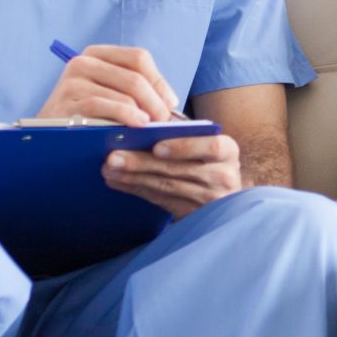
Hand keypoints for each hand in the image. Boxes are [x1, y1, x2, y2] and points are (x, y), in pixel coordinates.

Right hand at [37, 44, 177, 128]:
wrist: (46, 139)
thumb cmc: (85, 119)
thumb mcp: (109, 95)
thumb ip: (135, 90)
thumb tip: (170, 101)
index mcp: (96, 54)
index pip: (138, 57)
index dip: (159, 81)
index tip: (170, 103)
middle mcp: (82, 62)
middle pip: (134, 76)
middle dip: (156, 101)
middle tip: (165, 122)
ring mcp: (72, 81)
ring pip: (125, 92)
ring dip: (146, 112)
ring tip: (154, 128)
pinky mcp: (65, 102)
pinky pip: (106, 106)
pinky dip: (127, 116)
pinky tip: (137, 126)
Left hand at [105, 131, 242, 217]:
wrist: (224, 194)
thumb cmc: (209, 159)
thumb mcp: (205, 143)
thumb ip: (184, 132)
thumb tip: (145, 121)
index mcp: (228, 151)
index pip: (211, 147)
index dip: (183, 147)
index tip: (156, 146)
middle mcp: (224, 177)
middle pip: (180, 170)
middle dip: (142, 162)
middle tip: (113, 156)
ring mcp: (210, 200)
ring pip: (166, 186)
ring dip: (133, 177)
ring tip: (109, 168)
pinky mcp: (193, 214)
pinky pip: (160, 200)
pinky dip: (137, 189)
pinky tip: (118, 181)